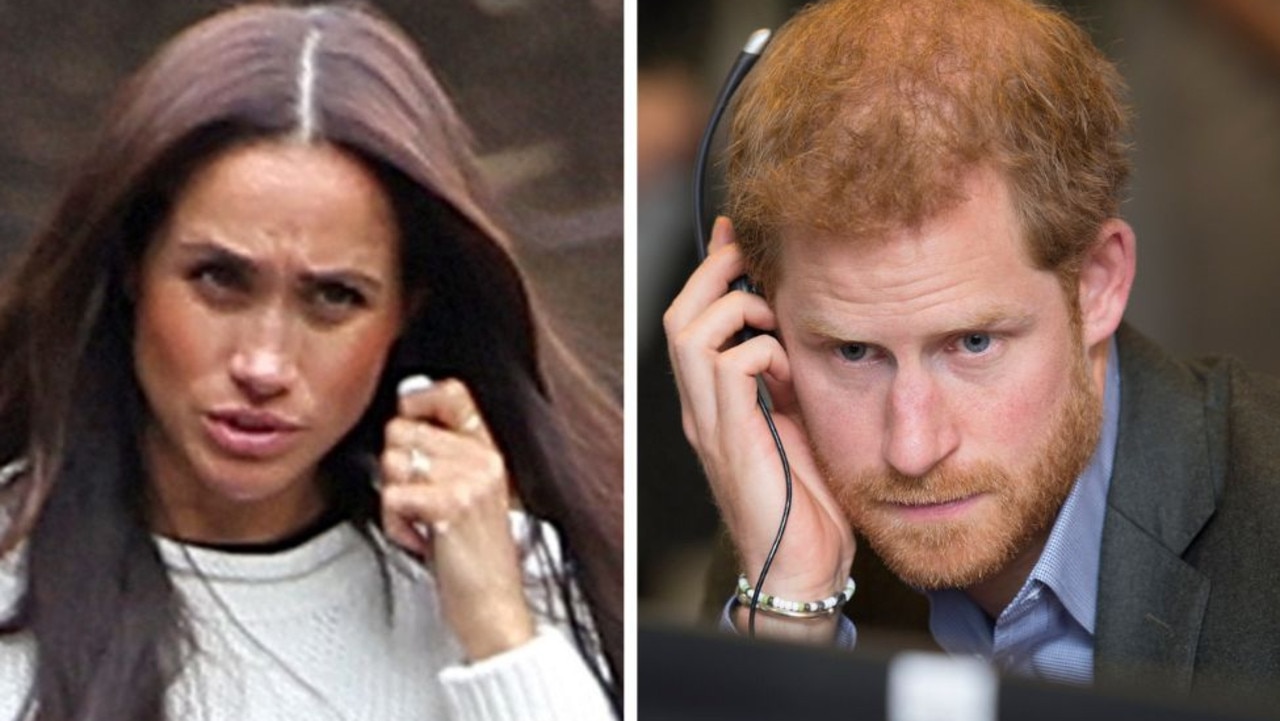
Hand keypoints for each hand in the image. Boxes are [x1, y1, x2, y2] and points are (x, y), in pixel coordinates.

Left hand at [380, 375, 534, 659]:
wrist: (492, 607)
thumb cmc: (471, 557)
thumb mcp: (466, 493)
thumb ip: (442, 451)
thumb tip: (403, 403)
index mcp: (488, 450)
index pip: (451, 392)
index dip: (417, 399)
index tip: (408, 421)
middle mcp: (484, 458)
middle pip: (403, 429)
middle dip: (396, 469)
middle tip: (420, 503)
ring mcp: (471, 479)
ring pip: (392, 462)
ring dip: (393, 500)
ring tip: (422, 522)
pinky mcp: (452, 504)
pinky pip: (392, 495)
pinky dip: (394, 524)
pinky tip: (419, 539)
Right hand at [663, 217, 854, 640]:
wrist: (802, 567)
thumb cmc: (806, 502)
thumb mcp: (797, 420)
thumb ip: (786, 378)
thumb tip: (796, 332)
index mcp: (714, 402)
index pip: (693, 321)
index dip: (711, 272)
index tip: (736, 233)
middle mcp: (699, 408)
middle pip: (679, 315)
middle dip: (714, 275)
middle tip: (750, 257)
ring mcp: (709, 423)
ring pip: (690, 333)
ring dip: (736, 311)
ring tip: (772, 320)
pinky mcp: (730, 439)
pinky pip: (730, 366)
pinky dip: (760, 351)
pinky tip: (786, 370)